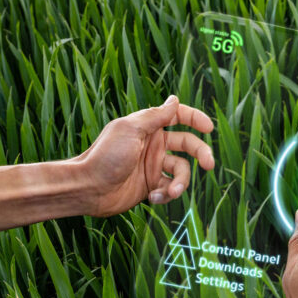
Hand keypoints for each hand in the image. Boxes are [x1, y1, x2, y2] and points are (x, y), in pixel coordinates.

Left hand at [74, 95, 214, 216]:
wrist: (88, 188)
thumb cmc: (106, 156)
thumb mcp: (131, 130)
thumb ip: (155, 116)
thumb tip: (174, 100)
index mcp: (149, 128)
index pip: (178, 117)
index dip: (196, 119)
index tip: (208, 128)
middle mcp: (154, 146)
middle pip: (188, 145)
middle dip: (202, 154)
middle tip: (209, 165)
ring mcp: (153, 167)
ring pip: (182, 172)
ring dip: (181, 183)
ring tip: (172, 192)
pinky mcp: (151, 187)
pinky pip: (170, 189)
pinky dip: (166, 195)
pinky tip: (152, 197)